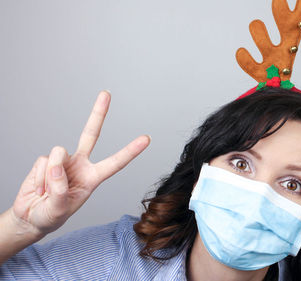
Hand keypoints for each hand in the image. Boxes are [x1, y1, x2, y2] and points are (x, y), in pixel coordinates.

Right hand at [10, 91, 149, 235]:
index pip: (115, 163)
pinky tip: (39, 188)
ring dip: (50, 174)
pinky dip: (38, 177)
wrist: (30, 217)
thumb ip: (59, 189)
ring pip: (58, 153)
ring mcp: (63, 161)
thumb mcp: (58, 210)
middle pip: (90, 134)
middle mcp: (80, 165)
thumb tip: (56, 165)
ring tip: (47, 192)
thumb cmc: (50, 216)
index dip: (130, 151)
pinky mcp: (46, 160)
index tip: (147, 138)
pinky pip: (42, 161)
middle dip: (98, 113)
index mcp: (93, 178)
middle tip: (106, 93)